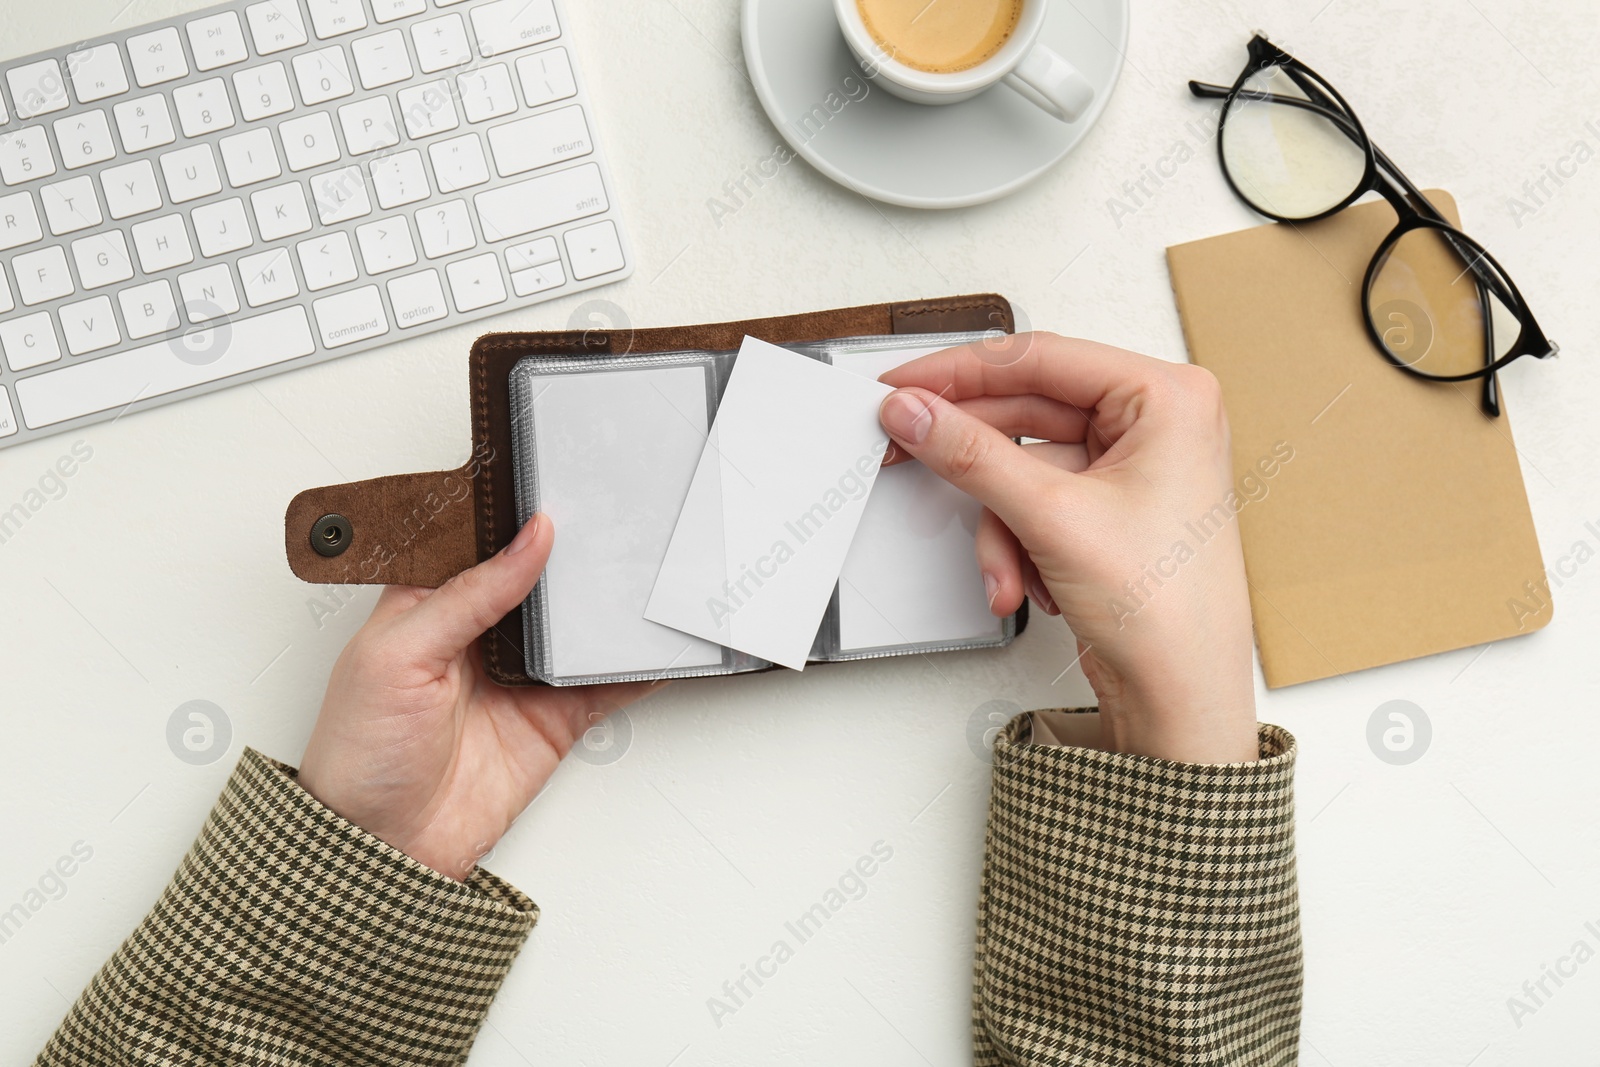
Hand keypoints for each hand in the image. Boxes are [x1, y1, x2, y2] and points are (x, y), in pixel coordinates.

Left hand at [298, 515, 658, 878]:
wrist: (384, 849)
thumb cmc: (359, 753)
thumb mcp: (398, 653)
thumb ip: (469, 594)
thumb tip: (528, 541)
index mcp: (430, 601)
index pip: (482, 540)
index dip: (517, 514)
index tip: (558, 484)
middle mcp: (480, 632)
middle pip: (541, 577)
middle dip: (576, 553)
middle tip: (616, 521)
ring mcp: (522, 675)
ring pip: (578, 627)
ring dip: (609, 606)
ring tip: (645, 572)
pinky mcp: (555, 717)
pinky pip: (607, 684)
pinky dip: (636, 666)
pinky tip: (656, 643)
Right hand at [878, 334, 1258, 762]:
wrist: (1182, 697)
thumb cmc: (1168, 611)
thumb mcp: (1052, 518)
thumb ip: (971, 454)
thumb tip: (916, 411)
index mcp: (1168, 398)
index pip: (1042, 358)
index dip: (961, 370)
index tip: (905, 383)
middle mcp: (1155, 423)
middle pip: (1027, 414)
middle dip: (977, 464)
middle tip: (907, 448)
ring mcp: (1132, 467)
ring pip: (1023, 467)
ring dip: (1001, 525)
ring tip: (1006, 572)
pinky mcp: (1109, 509)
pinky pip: (1035, 501)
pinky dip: (1019, 543)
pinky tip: (1030, 583)